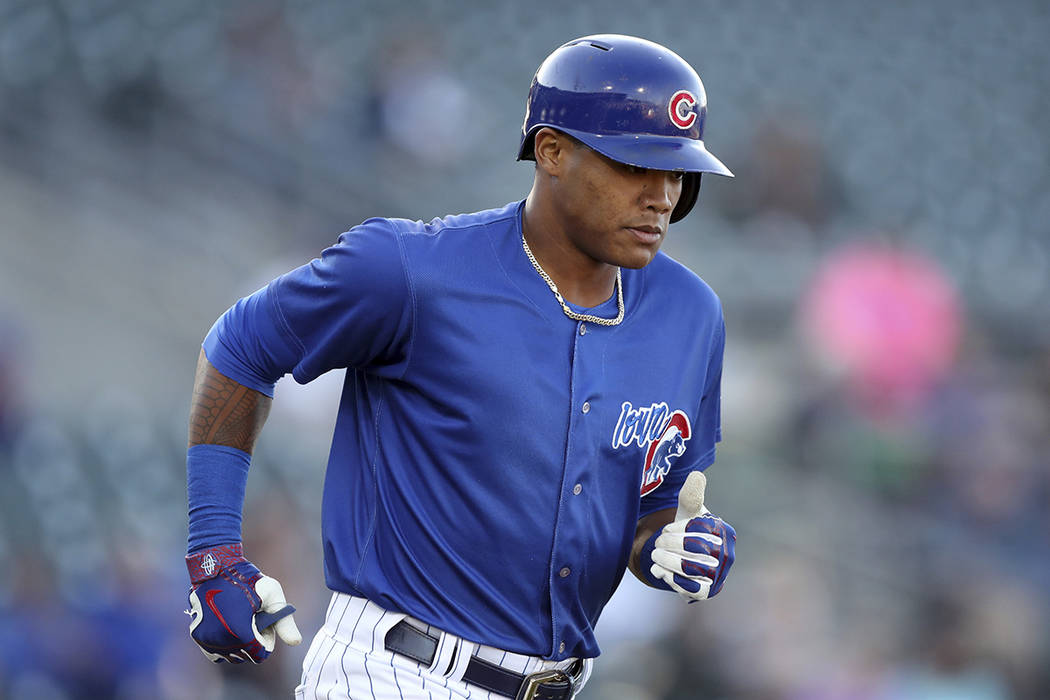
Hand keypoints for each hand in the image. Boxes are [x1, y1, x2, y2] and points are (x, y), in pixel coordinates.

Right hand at [185, 543, 301, 662]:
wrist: (216, 566)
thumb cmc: (247, 579)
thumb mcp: (272, 595)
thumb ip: (284, 621)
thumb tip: (296, 642)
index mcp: (239, 632)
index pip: (259, 655)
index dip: (266, 639)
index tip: (264, 622)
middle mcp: (220, 640)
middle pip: (245, 656)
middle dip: (253, 641)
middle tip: (253, 618)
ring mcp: (206, 639)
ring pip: (230, 655)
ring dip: (238, 643)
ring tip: (242, 619)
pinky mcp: (196, 634)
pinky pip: (214, 651)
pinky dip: (224, 643)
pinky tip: (229, 625)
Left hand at [648, 471, 735, 601]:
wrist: (689, 559)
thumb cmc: (689, 530)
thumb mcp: (689, 512)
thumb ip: (691, 496)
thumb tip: (696, 475)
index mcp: (724, 532)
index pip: (700, 529)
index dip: (678, 529)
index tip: (666, 528)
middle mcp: (727, 555)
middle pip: (695, 550)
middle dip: (670, 545)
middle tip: (657, 543)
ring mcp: (719, 575)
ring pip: (690, 570)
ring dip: (667, 561)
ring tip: (655, 555)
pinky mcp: (707, 592)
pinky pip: (688, 588)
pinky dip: (670, 578)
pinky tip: (659, 570)